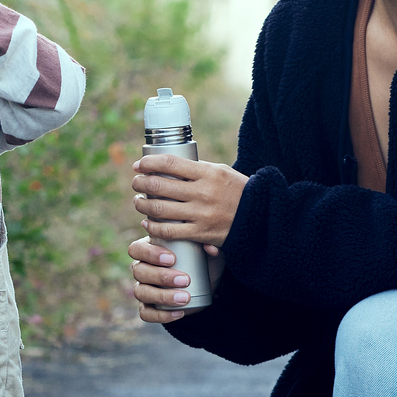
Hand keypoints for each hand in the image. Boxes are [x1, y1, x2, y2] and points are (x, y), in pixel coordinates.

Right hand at [129, 235, 221, 322]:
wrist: (205, 285)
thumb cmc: (199, 260)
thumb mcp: (205, 249)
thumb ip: (209, 242)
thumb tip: (211, 248)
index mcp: (148, 249)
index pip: (136, 249)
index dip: (150, 253)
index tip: (173, 259)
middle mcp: (141, 269)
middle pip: (139, 272)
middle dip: (161, 276)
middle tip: (185, 280)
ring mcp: (143, 289)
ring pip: (141, 293)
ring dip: (163, 296)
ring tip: (185, 298)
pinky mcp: (148, 307)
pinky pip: (146, 314)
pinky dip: (161, 315)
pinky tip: (179, 313)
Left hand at [131, 153, 246, 244]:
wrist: (260, 218)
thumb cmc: (237, 191)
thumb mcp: (220, 172)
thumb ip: (196, 169)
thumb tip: (166, 166)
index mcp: (207, 173)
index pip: (169, 163)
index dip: (148, 163)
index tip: (139, 165)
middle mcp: (203, 192)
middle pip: (159, 185)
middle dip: (140, 183)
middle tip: (136, 183)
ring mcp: (201, 214)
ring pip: (159, 209)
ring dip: (142, 205)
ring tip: (139, 202)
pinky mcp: (200, 233)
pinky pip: (168, 231)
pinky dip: (153, 227)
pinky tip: (147, 223)